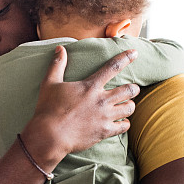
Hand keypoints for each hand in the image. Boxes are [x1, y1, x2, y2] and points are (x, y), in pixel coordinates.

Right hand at [23, 46, 139, 167]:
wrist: (50, 135)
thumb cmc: (48, 109)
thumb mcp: (49, 83)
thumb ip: (57, 64)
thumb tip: (59, 48)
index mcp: (90, 86)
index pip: (113, 67)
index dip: (125, 58)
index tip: (134, 53)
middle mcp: (101, 100)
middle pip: (129, 90)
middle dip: (134, 88)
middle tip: (133, 89)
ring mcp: (105, 117)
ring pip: (129, 108)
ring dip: (130, 105)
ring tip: (127, 105)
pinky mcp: (104, 131)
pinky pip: (124, 127)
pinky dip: (125, 124)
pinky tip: (122, 122)